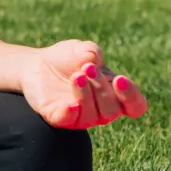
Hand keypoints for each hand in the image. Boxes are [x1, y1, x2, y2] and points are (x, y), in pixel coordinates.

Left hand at [20, 39, 147, 128]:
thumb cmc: (67, 58)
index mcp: (114, 94)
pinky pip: (68, 122)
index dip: (131, 96)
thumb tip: (94, 59)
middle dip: (101, 88)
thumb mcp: (82, 49)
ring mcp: (80, 116)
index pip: (134, 105)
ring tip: (76, 76)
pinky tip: (71, 103)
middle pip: (112, 110)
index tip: (119, 79)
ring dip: (86, 95)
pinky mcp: (58, 117)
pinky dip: (71, 113)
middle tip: (87, 68)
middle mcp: (101, 110)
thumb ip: (92, 51)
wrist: (35, 63)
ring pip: (92, 116)